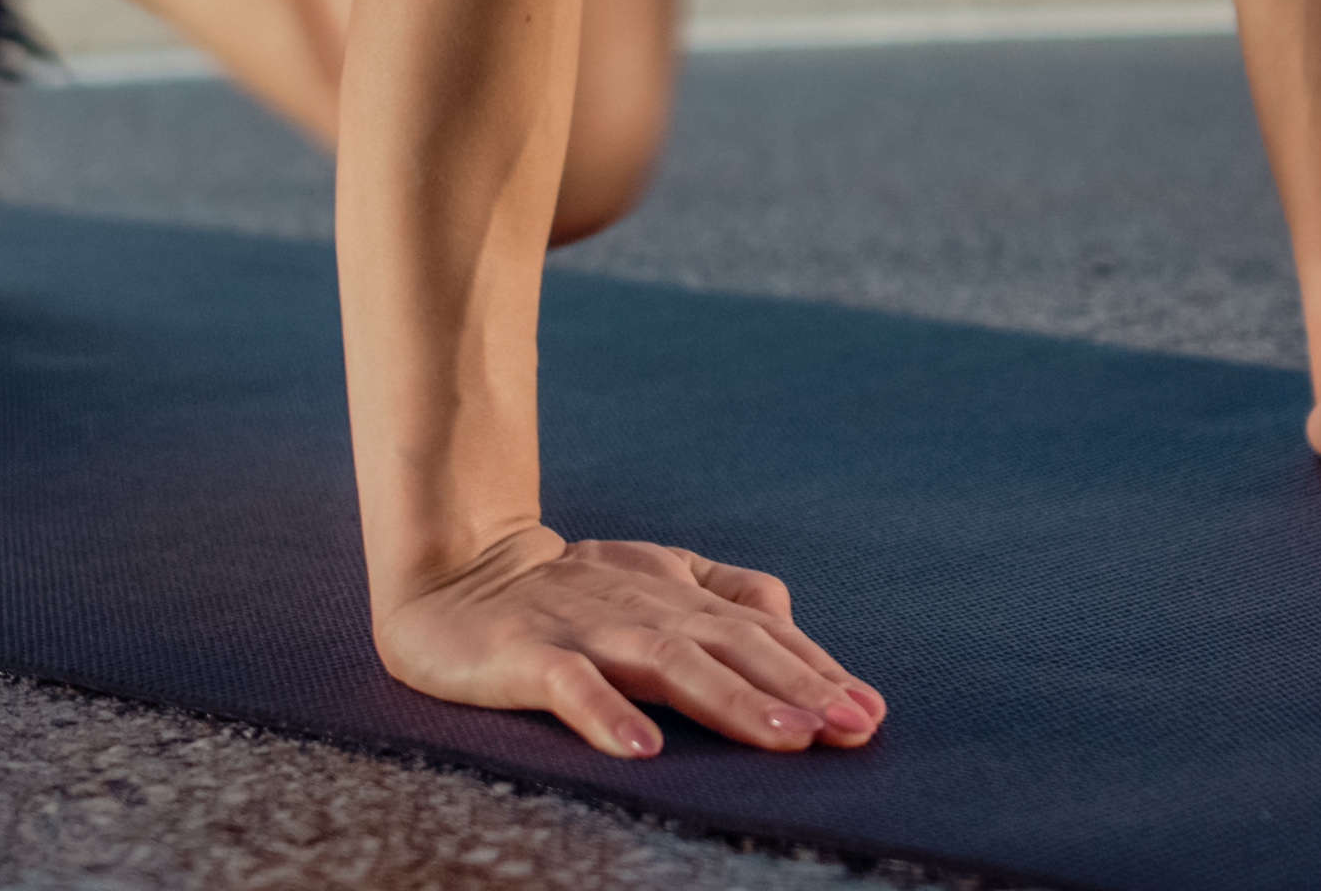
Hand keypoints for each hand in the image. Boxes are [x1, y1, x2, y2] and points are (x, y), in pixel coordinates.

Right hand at [376, 527, 886, 760]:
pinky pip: (569, 685)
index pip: (760, 632)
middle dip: (796, 687)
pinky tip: (642, 749)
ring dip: (731, 700)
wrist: (452, 571)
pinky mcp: (525, 655)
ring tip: (784, 737)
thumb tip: (791, 623)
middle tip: (851, 727)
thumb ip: (723, 595)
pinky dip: (606, 714)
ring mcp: (585, 630)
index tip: (868, 711)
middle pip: (731, 646)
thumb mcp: (655, 580)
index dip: (815, 669)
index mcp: (677, 593)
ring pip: (668, 662)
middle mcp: (642, 607)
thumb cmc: (566, 588)